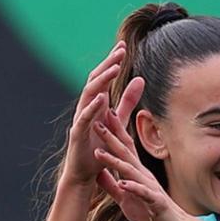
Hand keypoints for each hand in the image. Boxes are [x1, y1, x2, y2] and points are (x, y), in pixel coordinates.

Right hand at [60, 42, 143, 189]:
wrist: (85, 175)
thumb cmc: (99, 147)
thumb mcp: (117, 120)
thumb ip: (127, 101)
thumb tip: (141, 80)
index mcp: (96, 104)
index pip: (103, 78)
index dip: (112, 61)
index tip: (124, 46)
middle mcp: (86, 108)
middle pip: (95, 80)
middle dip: (108, 64)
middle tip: (121, 50)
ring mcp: (81, 120)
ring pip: (89, 94)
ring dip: (102, 80)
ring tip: (115, 68)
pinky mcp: (78, 135)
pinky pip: (84, 118)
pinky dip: (92, 107)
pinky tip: (102, 97)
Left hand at [91, 120, 191, 220]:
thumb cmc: (149, 211)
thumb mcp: (123, 197)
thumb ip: (110, 185)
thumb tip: (95, 173)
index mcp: (136, 173)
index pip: (123, 149)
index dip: (112, 133)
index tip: (100, 118)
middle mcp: (143, 175)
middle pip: (125, 153)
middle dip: (110, 138)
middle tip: (96, 122)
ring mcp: (149, 187)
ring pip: (130, 170)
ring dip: (115, 161)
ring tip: (98, 152)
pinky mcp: (155, 201)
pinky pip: (143, 192)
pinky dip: (132, 187)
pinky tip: (123, 184)